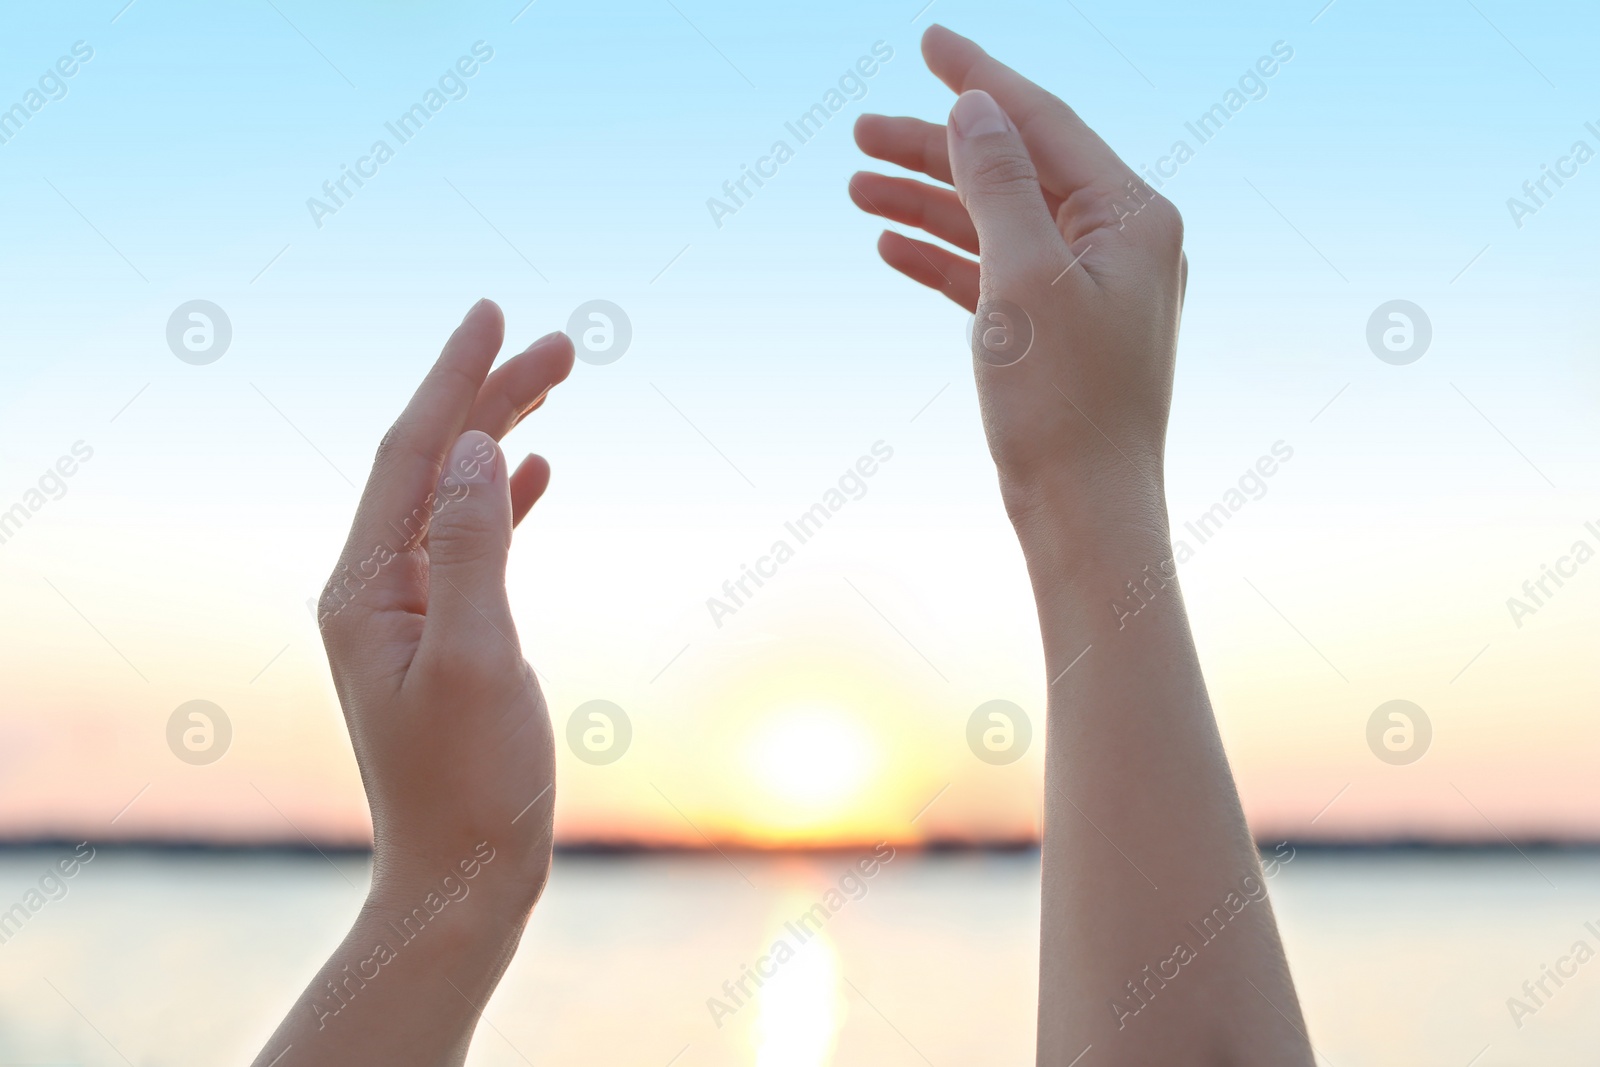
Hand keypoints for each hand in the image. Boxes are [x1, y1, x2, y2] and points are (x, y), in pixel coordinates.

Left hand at [318, 299, 572, 913]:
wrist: (463, 875)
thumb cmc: (471, 781)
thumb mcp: (478, 657)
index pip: (408, 455)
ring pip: (456, 495)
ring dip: (503, 435)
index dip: (451, 379)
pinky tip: (543, 472)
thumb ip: (474, 546)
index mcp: (366, 588)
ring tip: (555, 381)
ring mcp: (408, 611)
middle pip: (432, 463)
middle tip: (560, 343)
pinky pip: (474, 541)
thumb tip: (479, 447)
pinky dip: (510, 499)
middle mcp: (376, 589)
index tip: (492, 312)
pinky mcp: (445, 634)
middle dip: (488, 395)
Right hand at [852, 25, 1186, 521]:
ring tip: (856, 188)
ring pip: (997, 221)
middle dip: (936, 148)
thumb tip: (976, 105)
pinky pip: (995, 274)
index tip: (927, 40)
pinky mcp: (1058, 332)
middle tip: (859, 131)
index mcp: (1132, 216)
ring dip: (928, 203)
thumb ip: (999, 183)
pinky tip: (892, 249)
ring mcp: (1088, 288)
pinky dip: (945, 258)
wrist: (1086, 514)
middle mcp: (1119, 242)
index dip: (980, 79)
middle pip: (1015, 168)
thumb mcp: (1024, 278)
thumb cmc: (1065, 404)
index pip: (1045, 122)